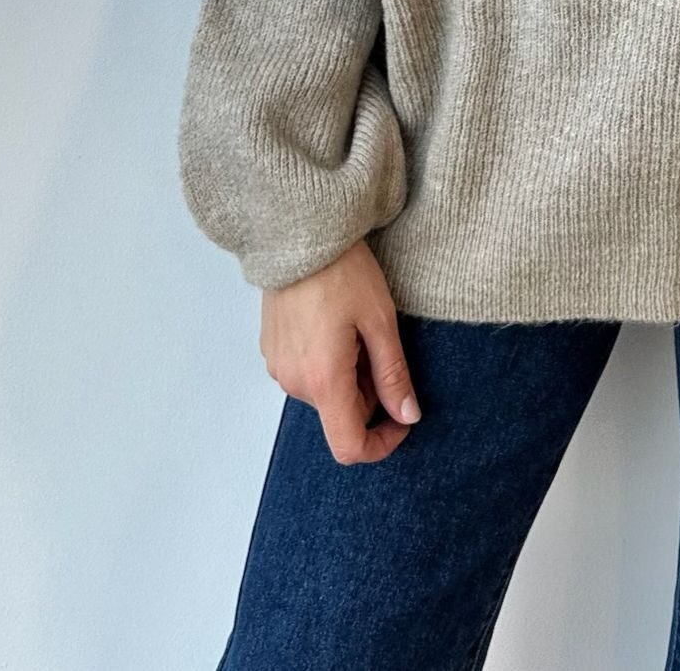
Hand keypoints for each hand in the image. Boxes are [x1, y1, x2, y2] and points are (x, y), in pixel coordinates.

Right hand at [259, 239, 420, 463]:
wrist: (299, 233)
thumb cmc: (342, 272)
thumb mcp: (380, 320)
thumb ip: (393, 374)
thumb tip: (407, 415)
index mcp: (323, 380)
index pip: (349, 446)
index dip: (381, 443)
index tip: (401, 418)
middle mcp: (294, 383)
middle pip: (341, 414)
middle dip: (369, 392)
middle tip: (380, 343)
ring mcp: (278, 367)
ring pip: (325, 393)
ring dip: (349, 375)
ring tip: (356, 327)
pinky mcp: (271, 351)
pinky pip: (307, 373)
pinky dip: (328, 362)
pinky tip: (335, 323)